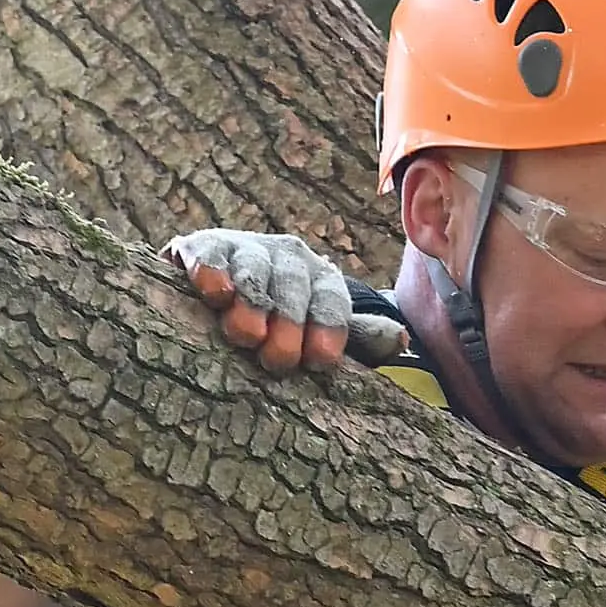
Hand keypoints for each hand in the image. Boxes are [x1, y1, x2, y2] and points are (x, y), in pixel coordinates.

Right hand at [165, 229, 407, 373]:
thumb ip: (360, 339)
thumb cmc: (284, 326)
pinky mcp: (204, 246)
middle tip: (277, 359)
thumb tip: (401, 340)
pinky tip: (214, 292)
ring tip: (246, 333)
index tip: (321, 360)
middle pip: (294, 286)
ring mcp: (245, 248)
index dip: (329, 329)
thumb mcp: (324, 331)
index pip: (332, 301)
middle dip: (288, 321)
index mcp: (321, 278)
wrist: (228, 287)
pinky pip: (209, 254)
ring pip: (254, 270)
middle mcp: (287, 257)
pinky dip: (211, 270)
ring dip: (252, 300)